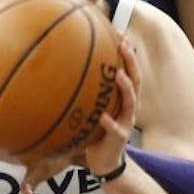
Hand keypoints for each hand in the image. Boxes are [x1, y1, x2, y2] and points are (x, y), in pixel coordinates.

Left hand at [21, 39, 140, 193]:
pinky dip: (110, 123)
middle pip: (136, 80)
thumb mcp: (90, 109)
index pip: (129, 70)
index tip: (119, 32)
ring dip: (126, 88)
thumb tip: (57, 70)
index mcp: (122, 98)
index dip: (127, 52)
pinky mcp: (119, 139)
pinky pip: (115, 129)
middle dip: (131, 61)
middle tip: (124, 44)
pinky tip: (103, 117)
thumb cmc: (95, 131)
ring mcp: (126, 122)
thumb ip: (83, 92)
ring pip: (131, 102)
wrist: (104, 161)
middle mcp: (128, 107)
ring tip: (118, 75)